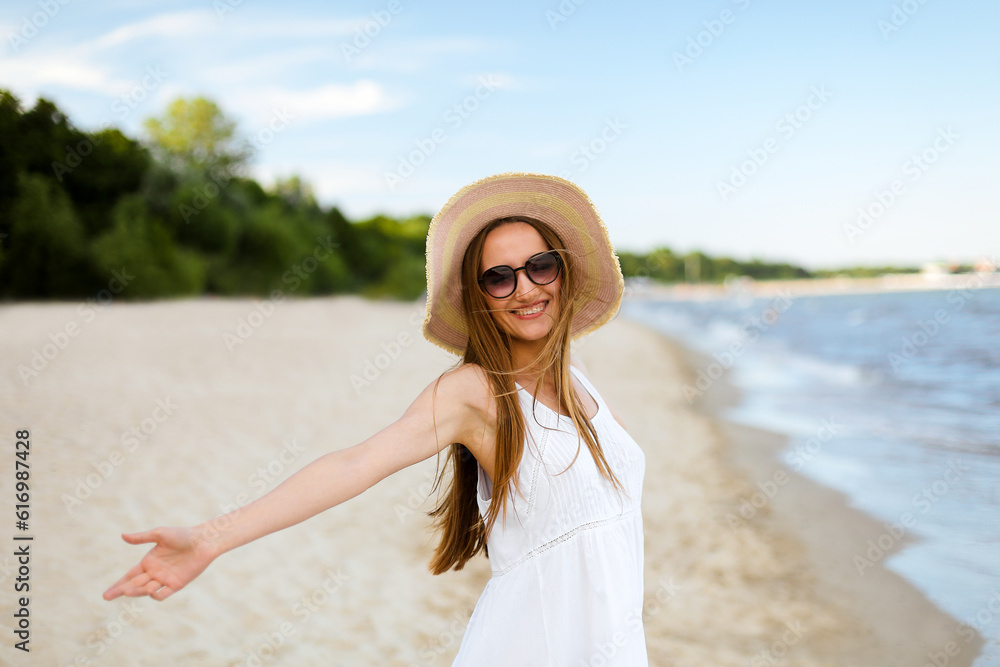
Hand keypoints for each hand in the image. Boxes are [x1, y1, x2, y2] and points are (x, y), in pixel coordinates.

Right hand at [103, 526, 217, 601]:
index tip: (106, 595)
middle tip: (108, 596)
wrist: (203, 540)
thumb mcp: (160, 534)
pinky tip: (151, 590)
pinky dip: (156, 595)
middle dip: (121, 591)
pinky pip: (163, 594)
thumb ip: (141, 538)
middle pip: (134, 585)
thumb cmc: (183, 535)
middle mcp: (155, 572)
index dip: (118, 585)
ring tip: (129, 590)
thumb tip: (122, 535)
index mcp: (149, 561)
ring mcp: (165, 579)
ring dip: (137, 591)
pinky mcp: (177, 584)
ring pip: (146, 590)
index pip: (129, 576)